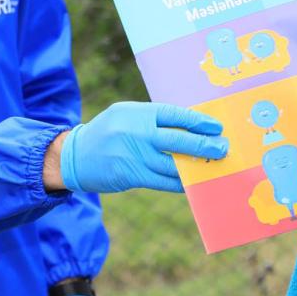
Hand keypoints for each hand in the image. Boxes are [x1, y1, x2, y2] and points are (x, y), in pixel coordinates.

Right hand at [58, 102, 227, 192]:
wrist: (74, 155)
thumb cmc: (109, 133)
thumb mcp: (127, 116)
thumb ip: (153, 120)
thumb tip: (190, 129)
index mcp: (137, 112)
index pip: (174, 114)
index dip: (198, 121)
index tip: (215, 127)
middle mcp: (136, 132)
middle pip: (177, 139)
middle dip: (203, 145)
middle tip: (222, 148)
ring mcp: (133, 155)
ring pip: (172, 164)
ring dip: (195, 167)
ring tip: (211, 167)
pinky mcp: (131, 175)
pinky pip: (162, 181)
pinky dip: (179, 183)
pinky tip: (192, 183)